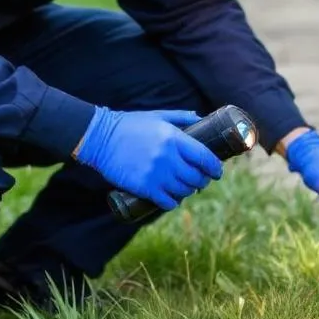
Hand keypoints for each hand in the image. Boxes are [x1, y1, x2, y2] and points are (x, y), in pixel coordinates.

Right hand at [74, 107, 222, 210]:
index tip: (217, 171)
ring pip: (183, 191)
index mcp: (174, 138)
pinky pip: (167, 202)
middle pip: (196, 177)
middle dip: (203, 181)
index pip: (204, 157)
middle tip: (202, 180)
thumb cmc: (130, 125)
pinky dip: (173, 202)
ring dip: (189, 191)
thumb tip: (201, 118)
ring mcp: (156, 174)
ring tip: (187, 188)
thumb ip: (181, 118)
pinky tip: (173, 199)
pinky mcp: (144, 187)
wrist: (101, 138)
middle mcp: (168, 158)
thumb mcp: (158, 116)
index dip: (214, 167)